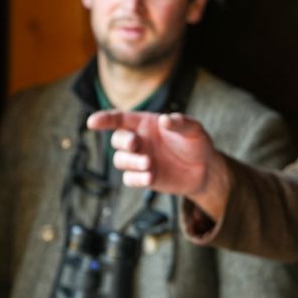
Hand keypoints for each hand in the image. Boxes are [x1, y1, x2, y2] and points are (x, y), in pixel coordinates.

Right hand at [88, 110, 229, 219]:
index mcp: (146, 124)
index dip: (105, 119)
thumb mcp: (193, 129)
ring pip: (120, 160)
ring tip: (149, 163)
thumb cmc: (196, 143)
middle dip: (123, 141)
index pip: (120, 119)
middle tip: (135, 144)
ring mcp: (139, 159)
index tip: (92, 122)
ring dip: (131, 161)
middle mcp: (138, 140)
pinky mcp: (143, 177)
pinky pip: (129, 179)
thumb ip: (180, 123)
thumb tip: (165, 120)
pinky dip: (137, 178)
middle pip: (117, 140)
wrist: (204, 169)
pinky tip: (150, 177)